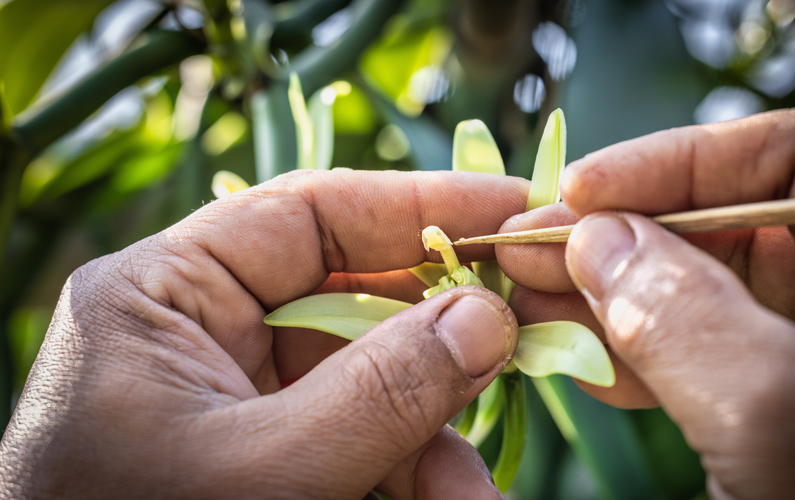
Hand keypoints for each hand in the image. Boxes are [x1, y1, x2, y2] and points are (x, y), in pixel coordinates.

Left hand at [0, 170, 525, 499]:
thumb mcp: (266, 472)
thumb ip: (380, 393)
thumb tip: (486, 316)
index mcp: (160, 294)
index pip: (304, 213)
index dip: (415, 203)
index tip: (505, 207)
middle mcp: (197, 329)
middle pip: (347, 297)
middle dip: (435, 342)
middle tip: (521, 346)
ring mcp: (229, 390)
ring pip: (359, 377)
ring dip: (427, 433)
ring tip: (471, 495)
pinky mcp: (255, 445)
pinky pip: (346, 432)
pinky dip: (400, 467)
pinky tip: (441, 499)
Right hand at [497, 109, 794, 498]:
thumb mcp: (775, 427)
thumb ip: (689, 322)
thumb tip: (597, 241)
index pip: (794, 160)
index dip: (685, 160)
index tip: (583, 190)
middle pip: (726, 224)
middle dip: (617, 233)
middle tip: (525, 249)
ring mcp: (794, 353)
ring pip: (694, 291)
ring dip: (601, 294)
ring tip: (522, 299)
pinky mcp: (764, 399)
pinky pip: (690, 352)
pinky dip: (626, 349)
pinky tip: (569, 350)